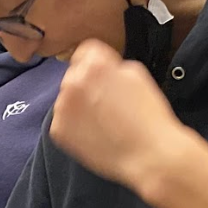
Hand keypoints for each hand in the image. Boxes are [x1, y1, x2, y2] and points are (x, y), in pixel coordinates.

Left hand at [49, 39, 197, 197]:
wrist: (148, 155)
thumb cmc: (149, 116)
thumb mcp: (137, 75)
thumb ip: (113, 65)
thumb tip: (102, 69)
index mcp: (94, 64)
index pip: (85, 52)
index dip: (98, 64)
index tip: (105, 77)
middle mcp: (73, 81)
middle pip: (74, 76)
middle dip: (86, 85)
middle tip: (107, 104)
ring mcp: (62, 107)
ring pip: (66, 99)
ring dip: (79, 106)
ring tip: (103, 122)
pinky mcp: (59, 130)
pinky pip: (63, 122)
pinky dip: (75, 127)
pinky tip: (95, 134)